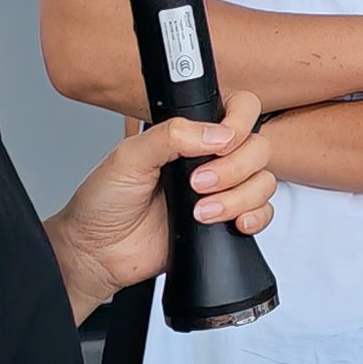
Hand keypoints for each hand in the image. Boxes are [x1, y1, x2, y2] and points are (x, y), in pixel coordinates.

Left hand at [47, 94, 272, 315]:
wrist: (98, 253)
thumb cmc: (104, 203)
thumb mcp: (128, 157)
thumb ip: (170, 135)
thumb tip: (218, 134)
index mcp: (188, 136)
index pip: (238, 110)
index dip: (240, 122)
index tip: (221, 142)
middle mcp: (210, 159)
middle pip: (259, 148)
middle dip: (234, 168)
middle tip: (198, 183)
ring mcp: (222, 191)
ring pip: (264, 182)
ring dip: (237, 198)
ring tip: (201, 211)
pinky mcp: (226, 222)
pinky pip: (263, 214)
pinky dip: (253, 218)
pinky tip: (229, 223)